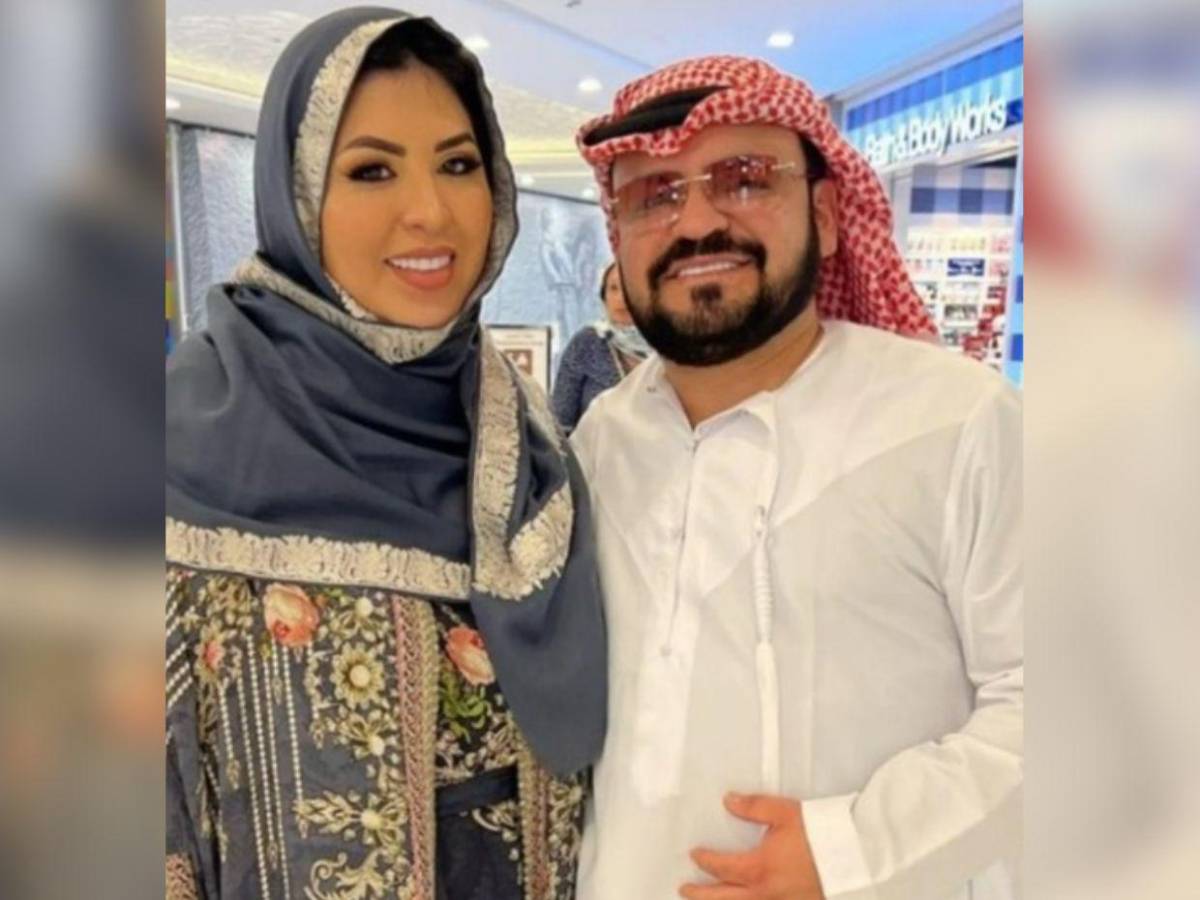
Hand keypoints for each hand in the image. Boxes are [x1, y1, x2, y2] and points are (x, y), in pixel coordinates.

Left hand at [680, 792, 825, 899]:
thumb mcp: (784, 813)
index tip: (695, 855)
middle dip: (702, 895)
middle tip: (685, 890)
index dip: (705, 861)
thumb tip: (729, 801)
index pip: (721, 868)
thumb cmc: (821, 834)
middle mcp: (767, 893)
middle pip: (725, 898)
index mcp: (759, 869)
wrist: (855, 858)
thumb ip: (754, 807)